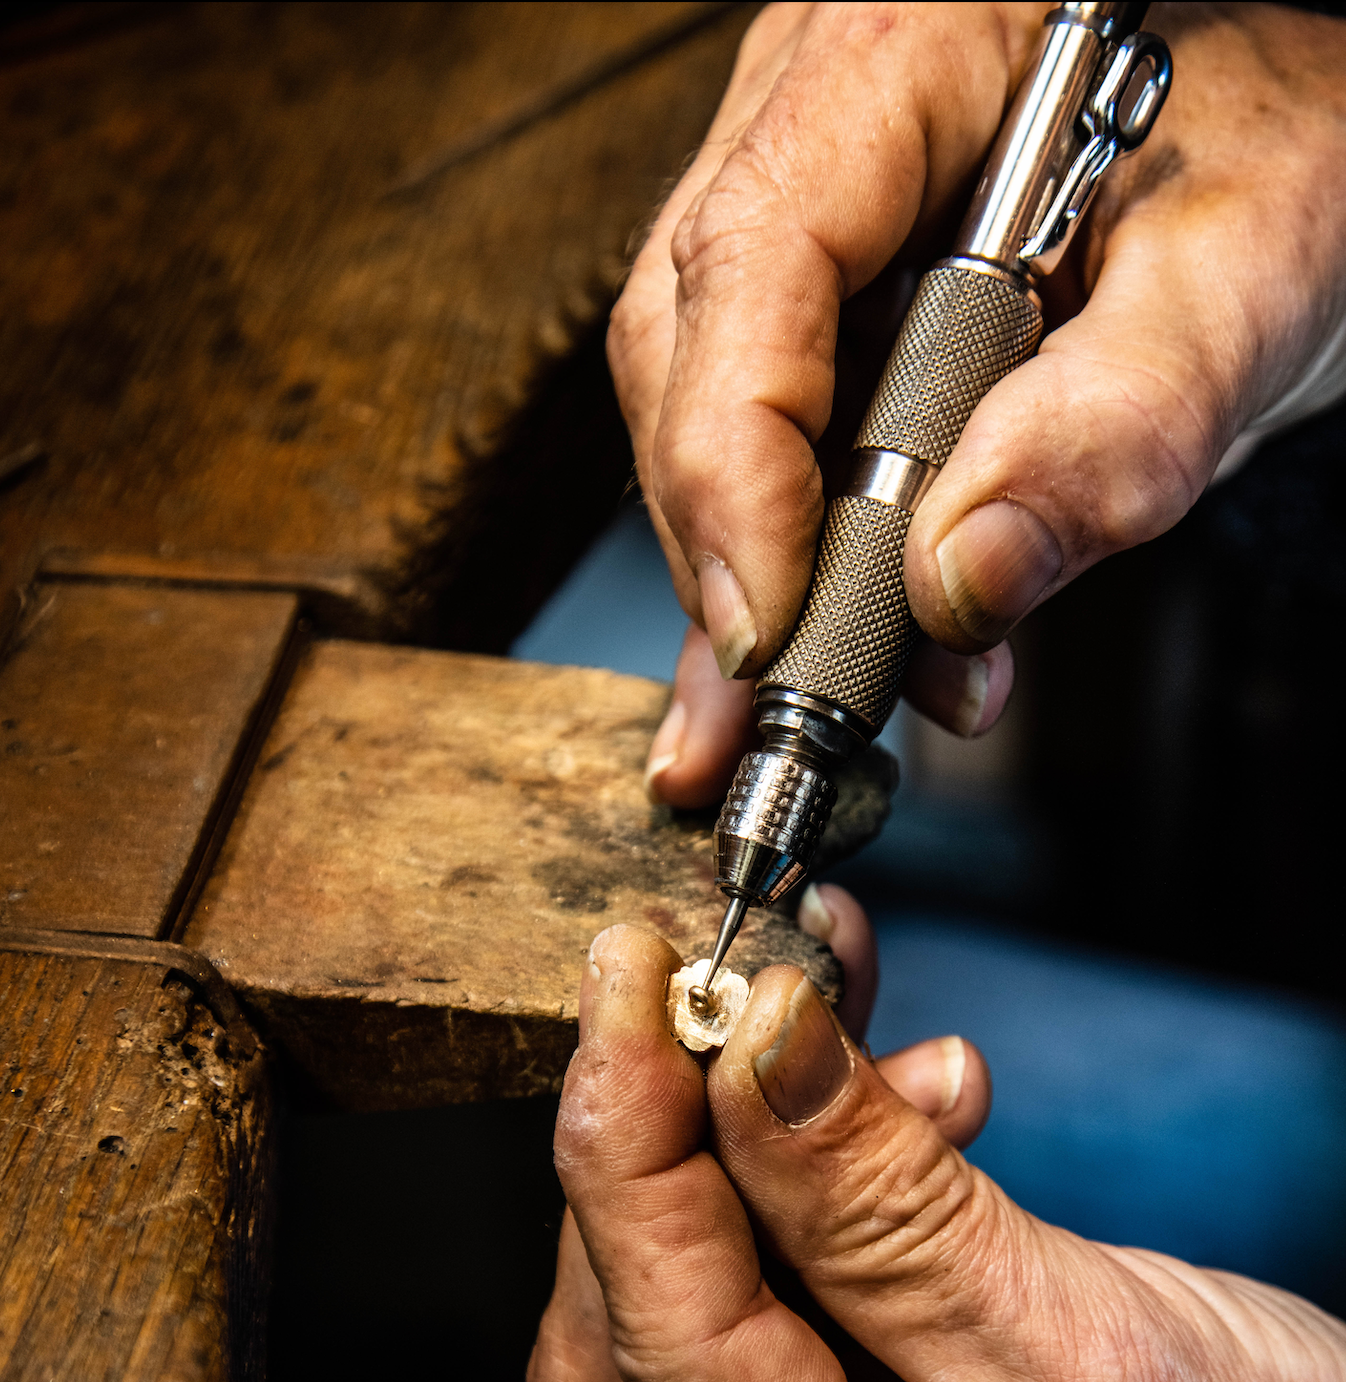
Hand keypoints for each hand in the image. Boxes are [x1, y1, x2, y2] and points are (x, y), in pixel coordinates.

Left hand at [528, 921, 1345, 1381]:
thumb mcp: (1086, 1340)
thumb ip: (888, 1203)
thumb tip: (752, 1049)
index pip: (673, 1351)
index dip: (628, 1147)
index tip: (629, 983)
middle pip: (641, 1335)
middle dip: (672, 1142)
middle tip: (730, 995)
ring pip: (693, 1302)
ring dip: (744, 1147)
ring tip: (852, 1037)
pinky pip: (768, 1299)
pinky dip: (801, 1185)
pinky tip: (884, 1103)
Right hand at [616, 2, 1345, 806]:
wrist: (1298, 137)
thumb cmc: (1281, 145)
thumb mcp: (1249, 268)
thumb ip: (1122, 422)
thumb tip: (963, 578)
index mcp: (904, 53)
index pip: (755, 264)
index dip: (737, 460)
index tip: (772, 619)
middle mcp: (819, 121)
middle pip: (696, 353)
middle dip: (735, 546)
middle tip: (780, 701)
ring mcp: (809, 213)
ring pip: (710, 412)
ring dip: (758, 579)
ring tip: (788, 714)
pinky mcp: (827, 299)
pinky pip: (774, 437)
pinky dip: (791, 564)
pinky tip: (789, 664)